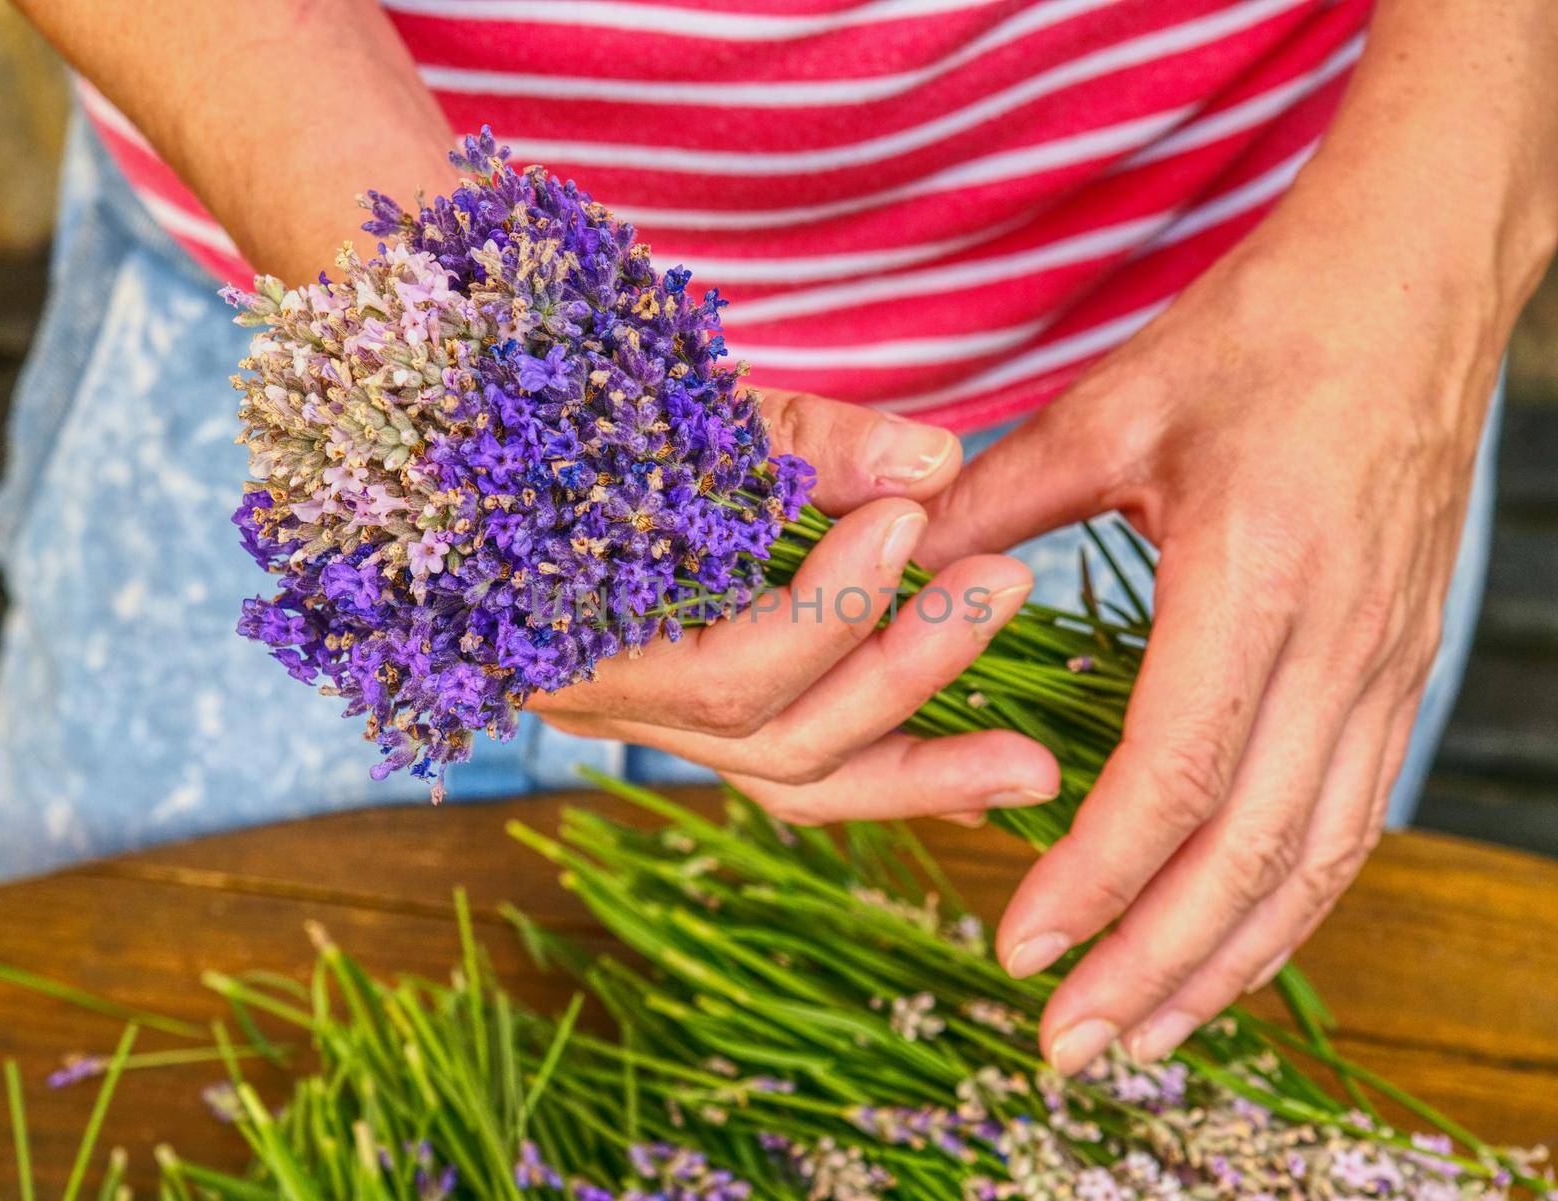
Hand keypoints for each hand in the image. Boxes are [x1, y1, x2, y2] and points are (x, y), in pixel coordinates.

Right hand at [532, 389, 1060, 824]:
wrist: (458, 428)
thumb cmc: (549, 404)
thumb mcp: (667, 407)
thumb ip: (797, 443)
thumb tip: (935, 467)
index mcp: (574, 636)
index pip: (731, 671)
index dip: (836, 606)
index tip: (913, 516)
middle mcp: (604, 703)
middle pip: (775, 744)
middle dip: (906, 677)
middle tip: (1009, 589)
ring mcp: (644, 713)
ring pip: (787, 777)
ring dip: (918, 765)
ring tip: (1032, 763)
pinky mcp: (685, 707)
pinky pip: (788, 758)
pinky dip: (883, 761)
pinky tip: (972, 772)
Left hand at [920, 200, 1515, 1073]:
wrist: (1415, 283)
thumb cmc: (1262, 332)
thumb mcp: (1114, 408)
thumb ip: (997, 502)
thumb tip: (888, 562)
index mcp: (1254, 576)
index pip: (1174, 775)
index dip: (1095, 877)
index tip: (1019, 948)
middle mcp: (1338, 643)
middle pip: (1250, 854)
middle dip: (1156, 966)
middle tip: (1071, 1048)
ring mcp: (1385, 664)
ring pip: (1314, 860)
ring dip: (1227, 962)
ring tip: (1146, 1036)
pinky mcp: (1399, 668)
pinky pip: (1347, 817)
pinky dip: (1287, 904)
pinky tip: (1229, 945)